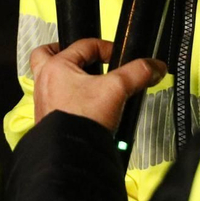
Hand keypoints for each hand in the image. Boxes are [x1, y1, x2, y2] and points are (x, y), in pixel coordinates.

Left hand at [28, 38, 166, 129]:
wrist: (71, 155)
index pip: (83, 45)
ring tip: (84, 81)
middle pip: (47, 55)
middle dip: (64, 53)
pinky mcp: (48, 119)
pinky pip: (54, 100)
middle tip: (80, 57)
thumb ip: (137, 73)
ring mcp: (44, 101)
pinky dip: (66, 98)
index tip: (119, 58)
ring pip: (49, 78)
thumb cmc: (82, 120)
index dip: (106, 48)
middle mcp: (45, 81)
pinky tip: (84, 106)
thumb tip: (155, 66)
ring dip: (65, 77)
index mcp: (56, 67)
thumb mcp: (116, 89)